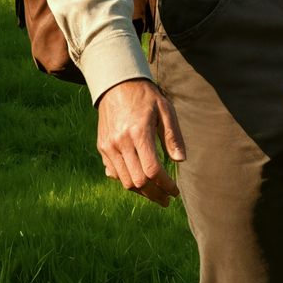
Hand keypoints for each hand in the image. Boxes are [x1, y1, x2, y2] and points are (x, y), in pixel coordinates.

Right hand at [95, 77, 186, 206]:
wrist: (117, 84)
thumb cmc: (145, 96)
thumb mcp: (165, 110)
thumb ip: (173, 136)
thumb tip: (181, 161)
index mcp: (139, 132)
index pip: (152, 170)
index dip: (166, 185)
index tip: (175, 191)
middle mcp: (121, 142)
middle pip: (138, 181)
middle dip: (155, 194)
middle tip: (167, 198)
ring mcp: (109, 146)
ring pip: (125, 181)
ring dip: (142, 192)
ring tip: (156, 193)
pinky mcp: (102, 147)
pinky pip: (114, 173)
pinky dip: (127, 180)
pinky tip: (140, 180)